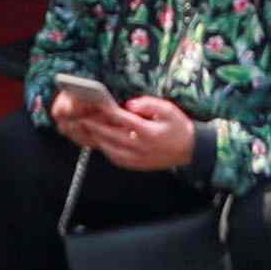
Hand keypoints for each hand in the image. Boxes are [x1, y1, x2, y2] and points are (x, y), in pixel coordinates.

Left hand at [81, 92, 200, 175]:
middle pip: (111, 135)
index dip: (106, 111)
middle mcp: (140, 147)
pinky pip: (116, 158)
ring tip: (86, 129)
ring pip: (110, 149)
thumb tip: (128, 105)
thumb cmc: (179, 128)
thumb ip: (148, 104)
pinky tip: (100, 142)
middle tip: (81, 118)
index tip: (95, 105)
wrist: (190, 150)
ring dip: (97, 139)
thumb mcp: (168, 109)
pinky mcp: (136, 165)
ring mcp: (137, 158)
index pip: (121, 119)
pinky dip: (106, 149)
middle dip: (94, 126)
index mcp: (148, 132)